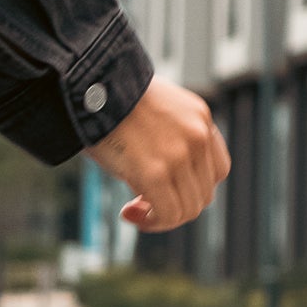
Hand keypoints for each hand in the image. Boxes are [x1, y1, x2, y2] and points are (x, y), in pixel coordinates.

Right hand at [91, 75, 227, 231]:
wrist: (88, 84)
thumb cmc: (109, 98)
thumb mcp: (154, 109)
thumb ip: (169, 135)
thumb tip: (159, 173)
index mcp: (199, 117)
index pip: (217, 169)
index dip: (192, 187)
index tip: (166, 189)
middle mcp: (197, 136)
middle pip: (203, 194)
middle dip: (175, 205)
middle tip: (142, 203)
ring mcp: (179, 155)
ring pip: (187, 209)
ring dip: (161, 217)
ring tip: (134, 210)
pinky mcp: (156, 172)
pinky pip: (168, 214)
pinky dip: (151, 222)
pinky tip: (129, 213)